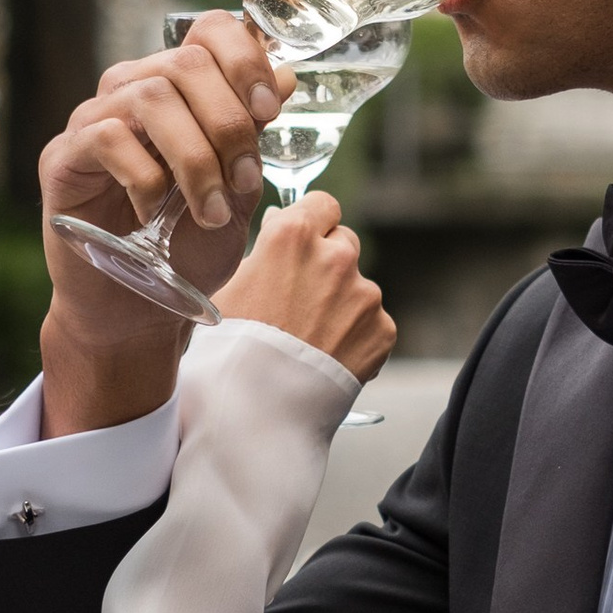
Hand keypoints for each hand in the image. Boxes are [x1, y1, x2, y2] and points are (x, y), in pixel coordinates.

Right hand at [36, 16, 285, 427]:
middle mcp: (133, 91)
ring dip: (194, 158)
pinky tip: (152, 217)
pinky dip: (144, 177)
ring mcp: (94, 120)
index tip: (269, 113)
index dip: (246, 59)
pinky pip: (106, 137)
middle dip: (229, 123)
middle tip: (244, 182)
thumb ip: (254, 137)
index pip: (210, 30)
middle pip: (187, 61)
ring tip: (209, 211)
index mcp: (180, 89)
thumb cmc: (185, 250)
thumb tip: (287, 75)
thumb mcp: (237, 192)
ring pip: (151, 97)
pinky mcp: (62, 157)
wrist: (136, 311)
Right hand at [222, 192, 395, 382]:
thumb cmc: (232, 347)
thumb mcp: (230, 286)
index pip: (322, 203)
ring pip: (357, 286)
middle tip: (303, 298)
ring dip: (341, 303)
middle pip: (343, 242)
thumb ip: (265, 250)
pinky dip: (356, 336)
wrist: (258, 408)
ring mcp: (364, 293)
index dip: (313, 222)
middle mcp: (336, 256)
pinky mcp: (382, 328)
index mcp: (293, 236)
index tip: (305, 241)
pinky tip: (328, 356)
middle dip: (328, 262)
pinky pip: (372, 323)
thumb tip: (282, 223)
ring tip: (311, 338)